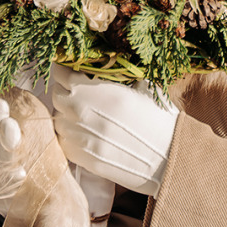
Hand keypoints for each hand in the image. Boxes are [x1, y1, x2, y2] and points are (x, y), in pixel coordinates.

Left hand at [49, 67, 178, 195]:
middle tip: (75, 89)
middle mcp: (83, 114)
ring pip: (58, 120)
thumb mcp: (143, 86)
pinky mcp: (83, 159)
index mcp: (98, 92)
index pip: (62, 74)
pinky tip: (85, 132)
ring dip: (66, 113)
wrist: (169, 158)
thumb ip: (118, 77)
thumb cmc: (161, 120)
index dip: (64, 69)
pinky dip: (70, 134)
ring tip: (82, 112)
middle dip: (64, 90)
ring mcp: (81, 139)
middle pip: (57, 96)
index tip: (68, 68)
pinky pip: (64, 142)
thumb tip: (106, 67)